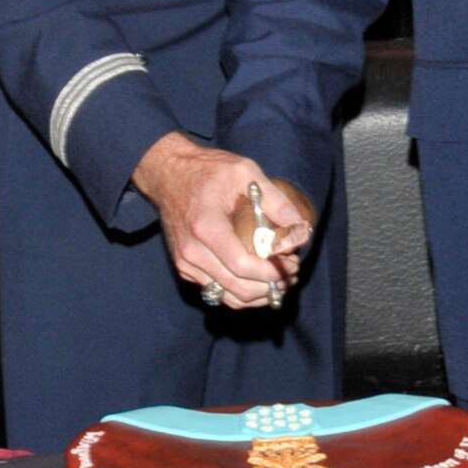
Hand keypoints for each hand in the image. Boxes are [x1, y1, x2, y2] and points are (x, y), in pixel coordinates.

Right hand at [133, 132, 313, 309]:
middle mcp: (192, 252)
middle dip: (270, 287)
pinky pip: (216, 291)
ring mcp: (186, 263)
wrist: (167, 174)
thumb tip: (301, 229)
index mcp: (206, 227)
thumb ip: (275, 200)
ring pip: (227, 297)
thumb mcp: (245, 171)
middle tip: (291, 274)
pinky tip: (258, 280)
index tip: (292, 265)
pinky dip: (240, 293)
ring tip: (280, 281)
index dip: (271, 273)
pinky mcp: (185, 268)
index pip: (242, 266)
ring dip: (258, 296)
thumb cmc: (206, 170)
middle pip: (237, 288)